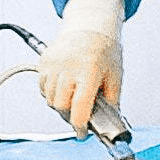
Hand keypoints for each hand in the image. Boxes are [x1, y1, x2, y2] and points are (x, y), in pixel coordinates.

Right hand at [37, 0, 126, 131]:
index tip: (82, 133)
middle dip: (69, 116)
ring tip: (74, 98)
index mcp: (89, 72)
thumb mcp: (115, 76)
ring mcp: (53, 65)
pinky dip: (52, 94)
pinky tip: (64, 88)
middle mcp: (68, 68)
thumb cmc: (105, 51)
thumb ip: (112, 101)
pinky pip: (43, 88)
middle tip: (80, 115)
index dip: (80, 126)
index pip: (79, 108)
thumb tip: (108, 124)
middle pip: (60, 106)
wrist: (89, 26)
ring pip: (50, 99)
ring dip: (61, 105)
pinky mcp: (44, 63)